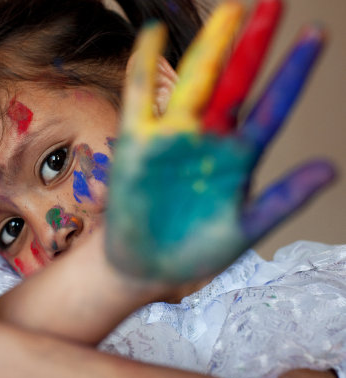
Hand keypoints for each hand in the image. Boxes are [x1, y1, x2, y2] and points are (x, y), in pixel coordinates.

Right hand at [107, 0, 334, 281]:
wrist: (145, 266)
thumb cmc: (195, 252)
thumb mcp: (244, 230)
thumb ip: (282, 200)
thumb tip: (329, 168)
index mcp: (240, 158)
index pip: (271, 107)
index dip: (292, 73)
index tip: (315, 36)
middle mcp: (209, 139)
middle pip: (235, 82)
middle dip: (253, 44)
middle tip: (273, 2)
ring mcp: (173, 136)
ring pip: (194, 82)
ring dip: (210, 47)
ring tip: (230, 11)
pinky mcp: (137, 141)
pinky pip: (140, 96)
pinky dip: (144, 65)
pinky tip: (153, 35)